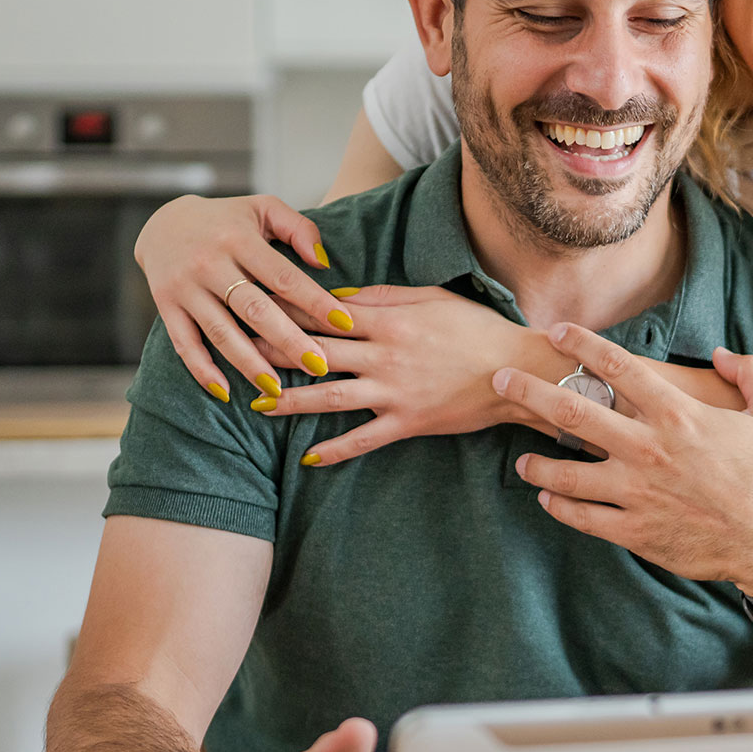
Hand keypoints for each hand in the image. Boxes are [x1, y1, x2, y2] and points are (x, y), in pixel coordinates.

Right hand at [135, 194, 356, 402]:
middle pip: (255, 309)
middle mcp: (209, 263)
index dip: (315, 302)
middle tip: (319, 366)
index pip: (284, 276)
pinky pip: (183, 343)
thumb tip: (324, 263)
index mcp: (239, 239)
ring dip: (250, 363)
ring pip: (221, 332)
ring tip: (278, 389)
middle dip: (289, 341)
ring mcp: (185, 287)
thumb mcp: (263, 208)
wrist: (163, 220)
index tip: (345, 324)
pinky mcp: (166, 306)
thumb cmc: (228, 219)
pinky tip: (225, 392)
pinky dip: (202, 370)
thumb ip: (299, 228)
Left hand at [248, 286, 563, 465]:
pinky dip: (335, 450)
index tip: (254, 306)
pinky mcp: (408, 422)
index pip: (325, 312)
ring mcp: (394, 391)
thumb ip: (382, 294)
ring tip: (257, 405)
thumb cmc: (477, 328)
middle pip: (317, 352)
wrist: (516, 370)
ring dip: (290, 401)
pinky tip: (308, 457)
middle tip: (236, 352)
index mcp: (388, 319)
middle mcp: (384, 355)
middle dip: (272, 352)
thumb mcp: (431, 297)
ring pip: (330, 397)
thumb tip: (335, 294)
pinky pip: (364, 439)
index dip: (285, 309)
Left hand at [492, 323, 752, 594]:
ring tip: (522, 461)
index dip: (582, 344)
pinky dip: (560, 507)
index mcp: (678, 416)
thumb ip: (751, 373)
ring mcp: (637, 493)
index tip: (555, 331)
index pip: (617, 368)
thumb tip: (721, 353)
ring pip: (566, 474)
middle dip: (529, 391)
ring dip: (536, 465)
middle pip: (572, 412)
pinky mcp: (635, 532)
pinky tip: (548, 500)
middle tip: (502, 380)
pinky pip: (583, 517)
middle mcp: (649, 450)